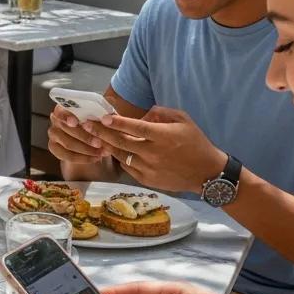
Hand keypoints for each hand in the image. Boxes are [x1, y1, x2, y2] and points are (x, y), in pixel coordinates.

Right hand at [47, 104, 109, 164]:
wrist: (92, 138)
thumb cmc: (97, 123)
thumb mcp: (101, 115)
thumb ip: (101, 113)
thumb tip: (107, 116)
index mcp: (64, 108)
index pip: (61, 111)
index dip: (67, 116)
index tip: (75, 122)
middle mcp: (56, 120)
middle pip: (66, 129)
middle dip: (85, 137)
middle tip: (99, 142)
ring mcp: (54, 134)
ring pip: (67, 144)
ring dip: (87, 149)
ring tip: (102, 152)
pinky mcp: (54, 148)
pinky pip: (67, 156)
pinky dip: (83, 158)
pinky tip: (95, 158)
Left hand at [84, 107, 226, 193]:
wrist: (207, 173)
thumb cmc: (195, 142)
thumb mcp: (183, 120)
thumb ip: (160, 113)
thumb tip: (140, 115)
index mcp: (162, 137)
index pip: (135, 128)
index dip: (117, 123)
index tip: (102, 118)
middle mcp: (153, 154)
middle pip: (121, 142)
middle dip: (101, 133)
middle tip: (86, 126)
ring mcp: (149, 169)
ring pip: (121, 156)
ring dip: (106, 146)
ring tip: (93, 137)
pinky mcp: (147, 180)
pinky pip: (127, 167)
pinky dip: (119, 157)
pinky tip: (111, 150)